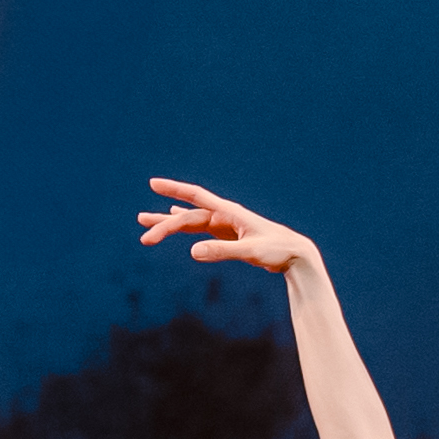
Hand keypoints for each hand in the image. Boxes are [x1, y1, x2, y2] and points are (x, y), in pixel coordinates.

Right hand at [138, 177, 312, 273]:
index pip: (196, 196)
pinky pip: (200, 227)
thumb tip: (192, 252)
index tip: (153, 183)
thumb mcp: (249, 252)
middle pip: (188, 217)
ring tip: (144, 223)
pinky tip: (175, 216)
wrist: (295, 254)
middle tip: (144, 237)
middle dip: (165, 226)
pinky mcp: (228, 234)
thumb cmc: (277, 250)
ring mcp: (225, 224)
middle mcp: (224, 215)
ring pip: (190, 221)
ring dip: (168, 223)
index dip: (174, 189)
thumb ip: (221, 252)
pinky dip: (185, 223)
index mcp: (229, 213)